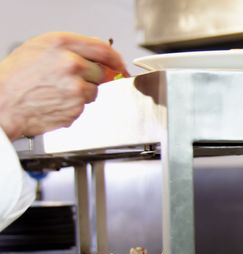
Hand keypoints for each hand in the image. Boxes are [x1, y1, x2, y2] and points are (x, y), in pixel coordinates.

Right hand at [0, 32, 127, 138]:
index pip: (104, 49)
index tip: (119, 65)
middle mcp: (72, 64)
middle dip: (89, 78)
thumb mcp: (39, 48)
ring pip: (94, 91)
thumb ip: (71, 47)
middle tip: (65, 80)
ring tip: (56, 91)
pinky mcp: (76, 108)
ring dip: (81, 93)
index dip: (115, 58)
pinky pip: (83, 107)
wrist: (2, 102)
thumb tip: (97, 53)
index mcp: (62, 44)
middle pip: (101, 72)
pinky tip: (54, 102)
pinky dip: (73, 106)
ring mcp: (76, 87)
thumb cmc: (16, 76)